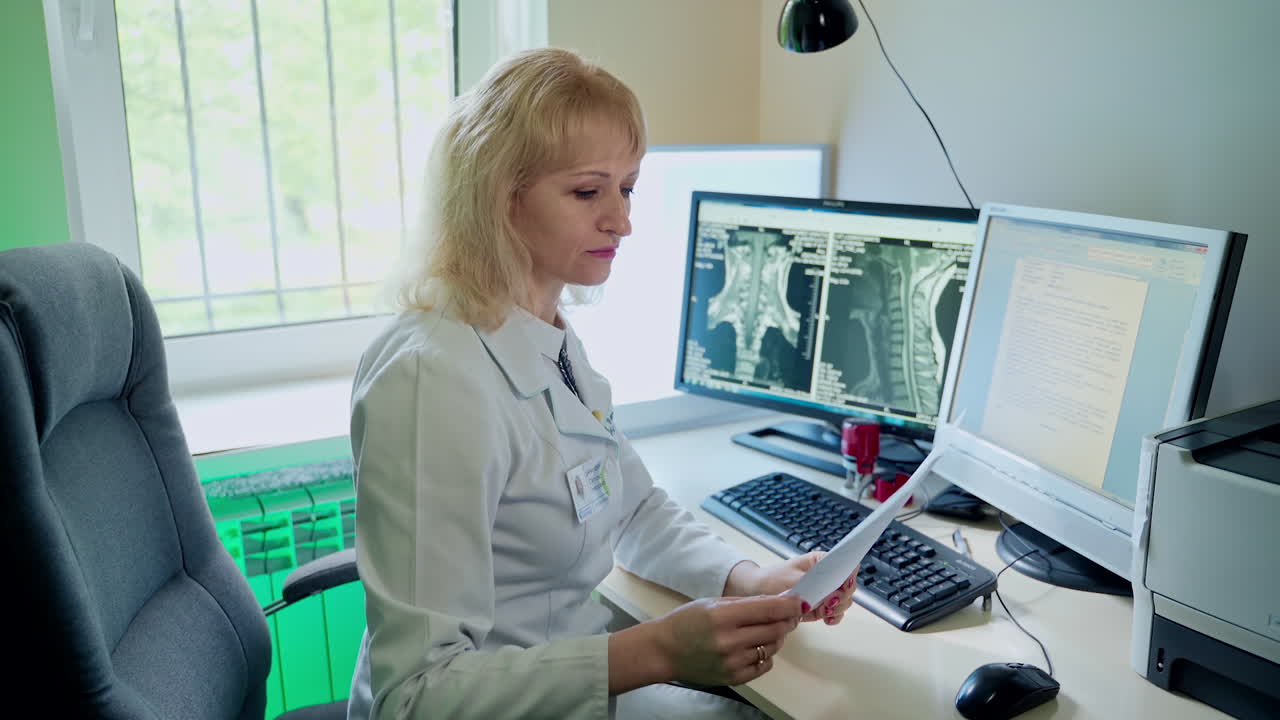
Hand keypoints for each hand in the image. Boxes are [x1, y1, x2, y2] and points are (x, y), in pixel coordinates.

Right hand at [653, 594, 803, 686]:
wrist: (665, 651)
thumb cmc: (687, 622)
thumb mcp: (713, 603)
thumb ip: (747, 603)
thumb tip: (779, 600)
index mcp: (723, 617)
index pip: (769, 609)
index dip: (789, 604)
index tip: (800, 601)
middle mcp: (729, 641)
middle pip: (775, 628)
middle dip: (787, 620)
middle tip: (788, 614)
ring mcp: (732, 662)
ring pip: (772, 647)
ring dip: (776, 637)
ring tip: (765, 629)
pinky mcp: (734, 677)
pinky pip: (764, 665)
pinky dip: (766, 654)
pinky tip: (755, 646)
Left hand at [726, 554, 857, 625]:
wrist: (758, 591)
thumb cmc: (772, 579)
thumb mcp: (791, 579)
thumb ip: (813, 586)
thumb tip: (831, 592)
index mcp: (821, 561)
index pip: (846, 565)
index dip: (848, 577)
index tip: (841, 588)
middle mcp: (827, 575)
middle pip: (849, 587)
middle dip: (841, 597)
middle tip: (828, 604)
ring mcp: (826, 592)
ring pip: (844, 601)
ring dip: (837, 609)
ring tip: (825, 612)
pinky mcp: (821, 606)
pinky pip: (835, 613)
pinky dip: (834, 617)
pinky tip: (827, 619)